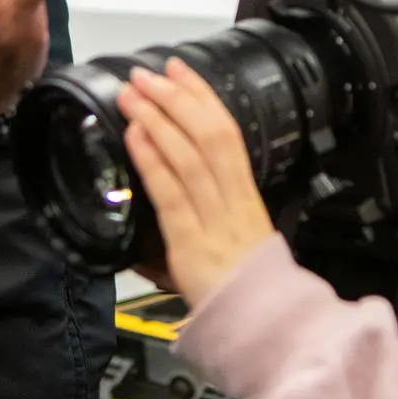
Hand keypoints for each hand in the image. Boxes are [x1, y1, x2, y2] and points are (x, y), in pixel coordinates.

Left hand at [115, 59, 275, 305]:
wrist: (266, 328)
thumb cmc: (248, 290)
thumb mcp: (236, 240)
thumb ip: (206, 213)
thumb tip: (168, 192)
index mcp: (245, 196)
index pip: (226, 133)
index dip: (202, 97)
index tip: (180, 69)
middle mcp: (232, 201)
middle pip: (208, 135)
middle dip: (175, 98)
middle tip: (146, 74)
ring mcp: (214, 222)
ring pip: (189, 157)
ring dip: (157, 119)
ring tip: (132, 95)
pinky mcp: (191, 245)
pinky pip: (171, 195)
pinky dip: (152, 160)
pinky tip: (135, 136)